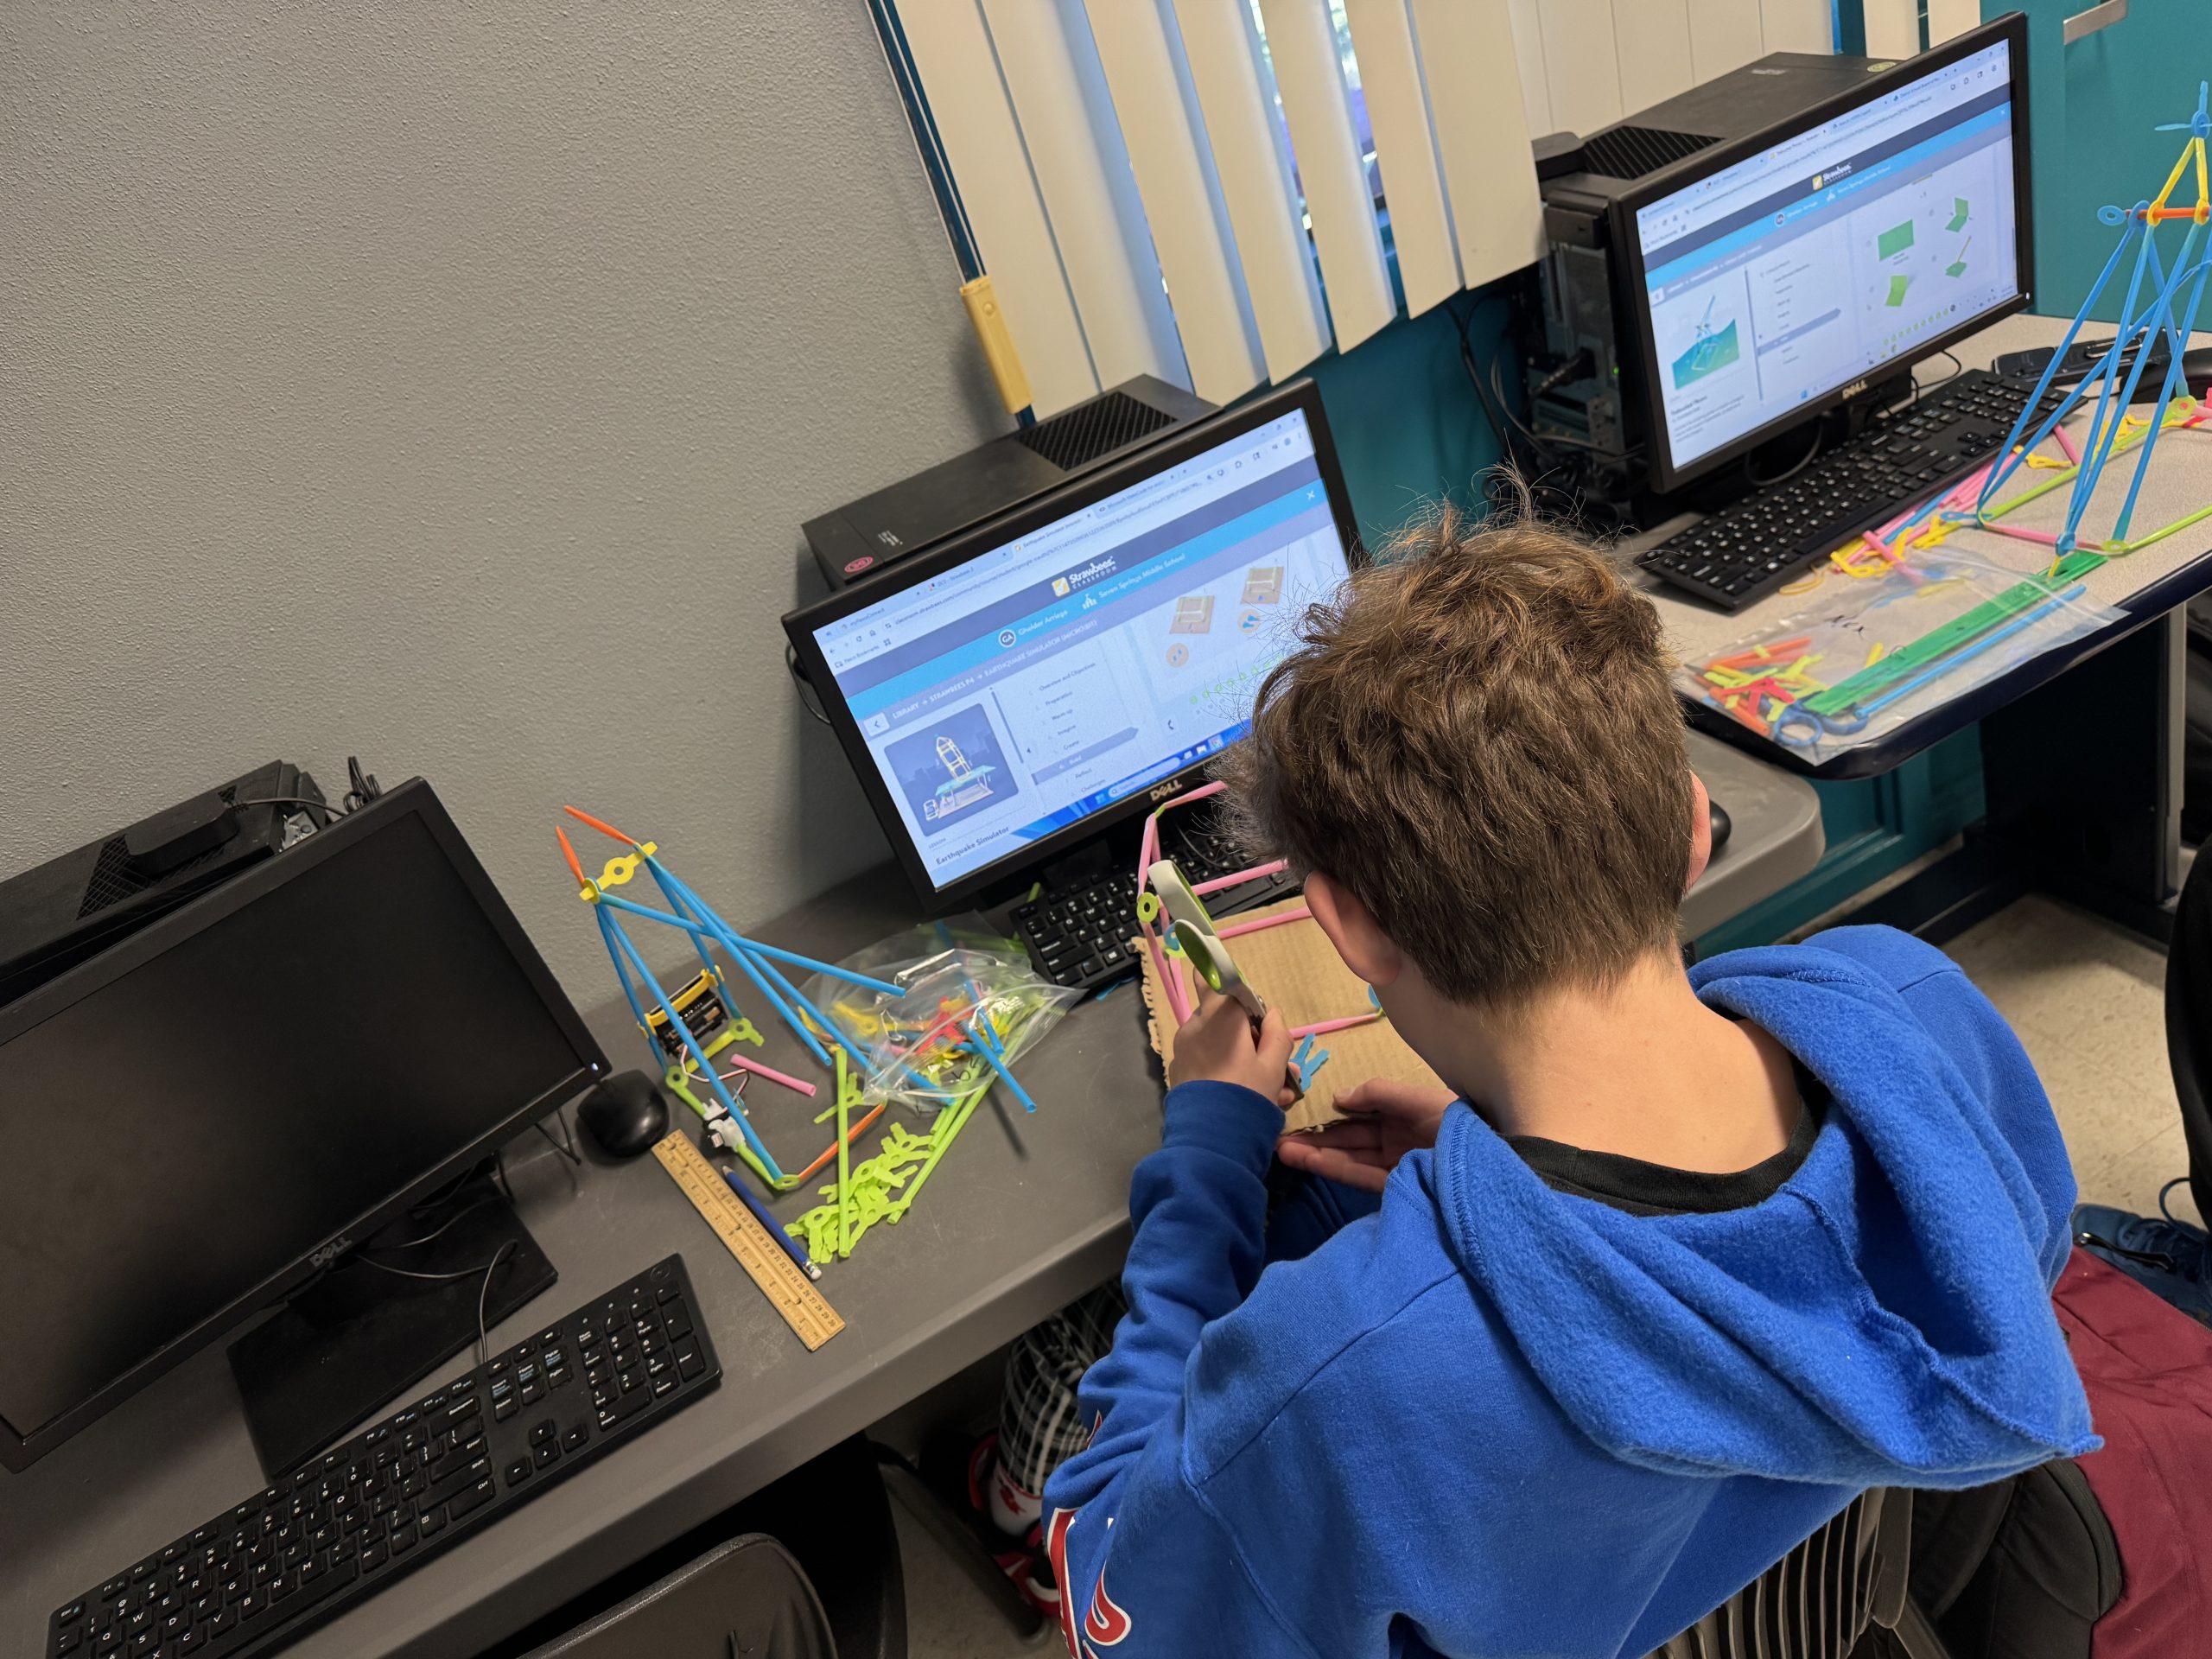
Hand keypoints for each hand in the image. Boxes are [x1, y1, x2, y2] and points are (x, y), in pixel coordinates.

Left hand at [1170, 989, 1297, 1105]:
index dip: (1234, 991)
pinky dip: (1226, 1072)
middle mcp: (1195, 1025)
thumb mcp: (1274, 1066)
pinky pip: (1207, 1062)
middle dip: (1250, 1037)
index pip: (1214, 978)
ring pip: (1218, 1044)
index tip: (1252, 1014)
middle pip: (1225, 1019)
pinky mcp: (1179, 1071)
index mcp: (1219, 1015)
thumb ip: (1277, 1034)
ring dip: (1243, 1059)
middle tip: (1276, 1065)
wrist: (1209, 1138)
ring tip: (1273, 1091)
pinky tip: (1250, 1098)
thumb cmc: (1246, 1094)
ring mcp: (1183, 1049)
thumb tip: (1271, 1014)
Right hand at [1274, 1077, 1456, 1193]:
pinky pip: (1356, 1175)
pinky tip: (1306, 1160)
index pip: (1360, 1112)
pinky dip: (1331, 1167)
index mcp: (1403, 1114)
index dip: (1331, 1111)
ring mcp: (1392, 1165)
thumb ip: (1379, 1094)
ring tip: (1280, 1148)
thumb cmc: (1458, 1125)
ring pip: (1347, 1157)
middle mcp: (1394, 1139)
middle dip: (1315, 1135)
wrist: (1489, 1167)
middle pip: (1348, 1136)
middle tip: (1278, 1133)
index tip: (1301, 1108)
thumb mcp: (1419, 1100)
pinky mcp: (1392, 1187)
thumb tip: (1338, 1096)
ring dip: (1315, 1153)